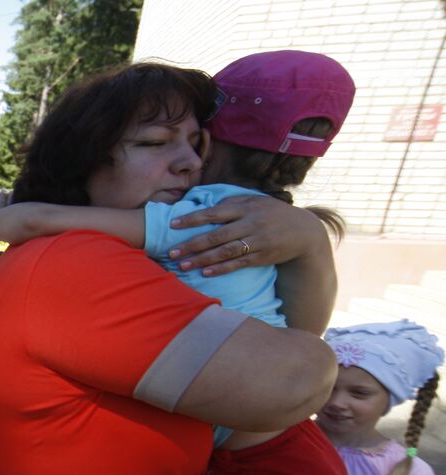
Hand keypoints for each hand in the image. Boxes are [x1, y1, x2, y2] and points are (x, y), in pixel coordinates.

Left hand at [166, 195, 328, 275]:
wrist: (304, 230)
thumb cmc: (271, 213)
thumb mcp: (255, 201)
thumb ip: (231, 203)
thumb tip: (203, 206)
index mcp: (246, 207)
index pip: (214, 213)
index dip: (192, 219)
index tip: (173, 225)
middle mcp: (251, 223)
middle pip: (217, 235)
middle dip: (192, 244)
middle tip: (171, 253)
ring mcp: (257, 241)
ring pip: (226, 252)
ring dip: (202, 260)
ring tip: (183, 266)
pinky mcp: (262, 256)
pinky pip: (238, 264)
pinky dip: (221, 269)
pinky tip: (205, 273)